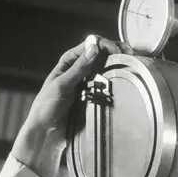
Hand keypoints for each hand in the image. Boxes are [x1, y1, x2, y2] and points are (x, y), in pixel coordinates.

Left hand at [12, 36, 122, 176]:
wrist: (46, 132)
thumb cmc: (47, 106)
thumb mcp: (62, 85)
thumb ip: (78, 68)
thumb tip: (94, 48)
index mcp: (69, 61)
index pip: (90, 44)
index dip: (105, 45)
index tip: (118, 53)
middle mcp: (79, 68)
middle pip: (101, 54)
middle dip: (115, 53)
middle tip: (130, 57)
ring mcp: (87, 82)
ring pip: (105, 69)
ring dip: (117, 67)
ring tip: (130, 68)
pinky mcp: (92, 96)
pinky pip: (105, 85)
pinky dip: (114, 82)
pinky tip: (124, 82)